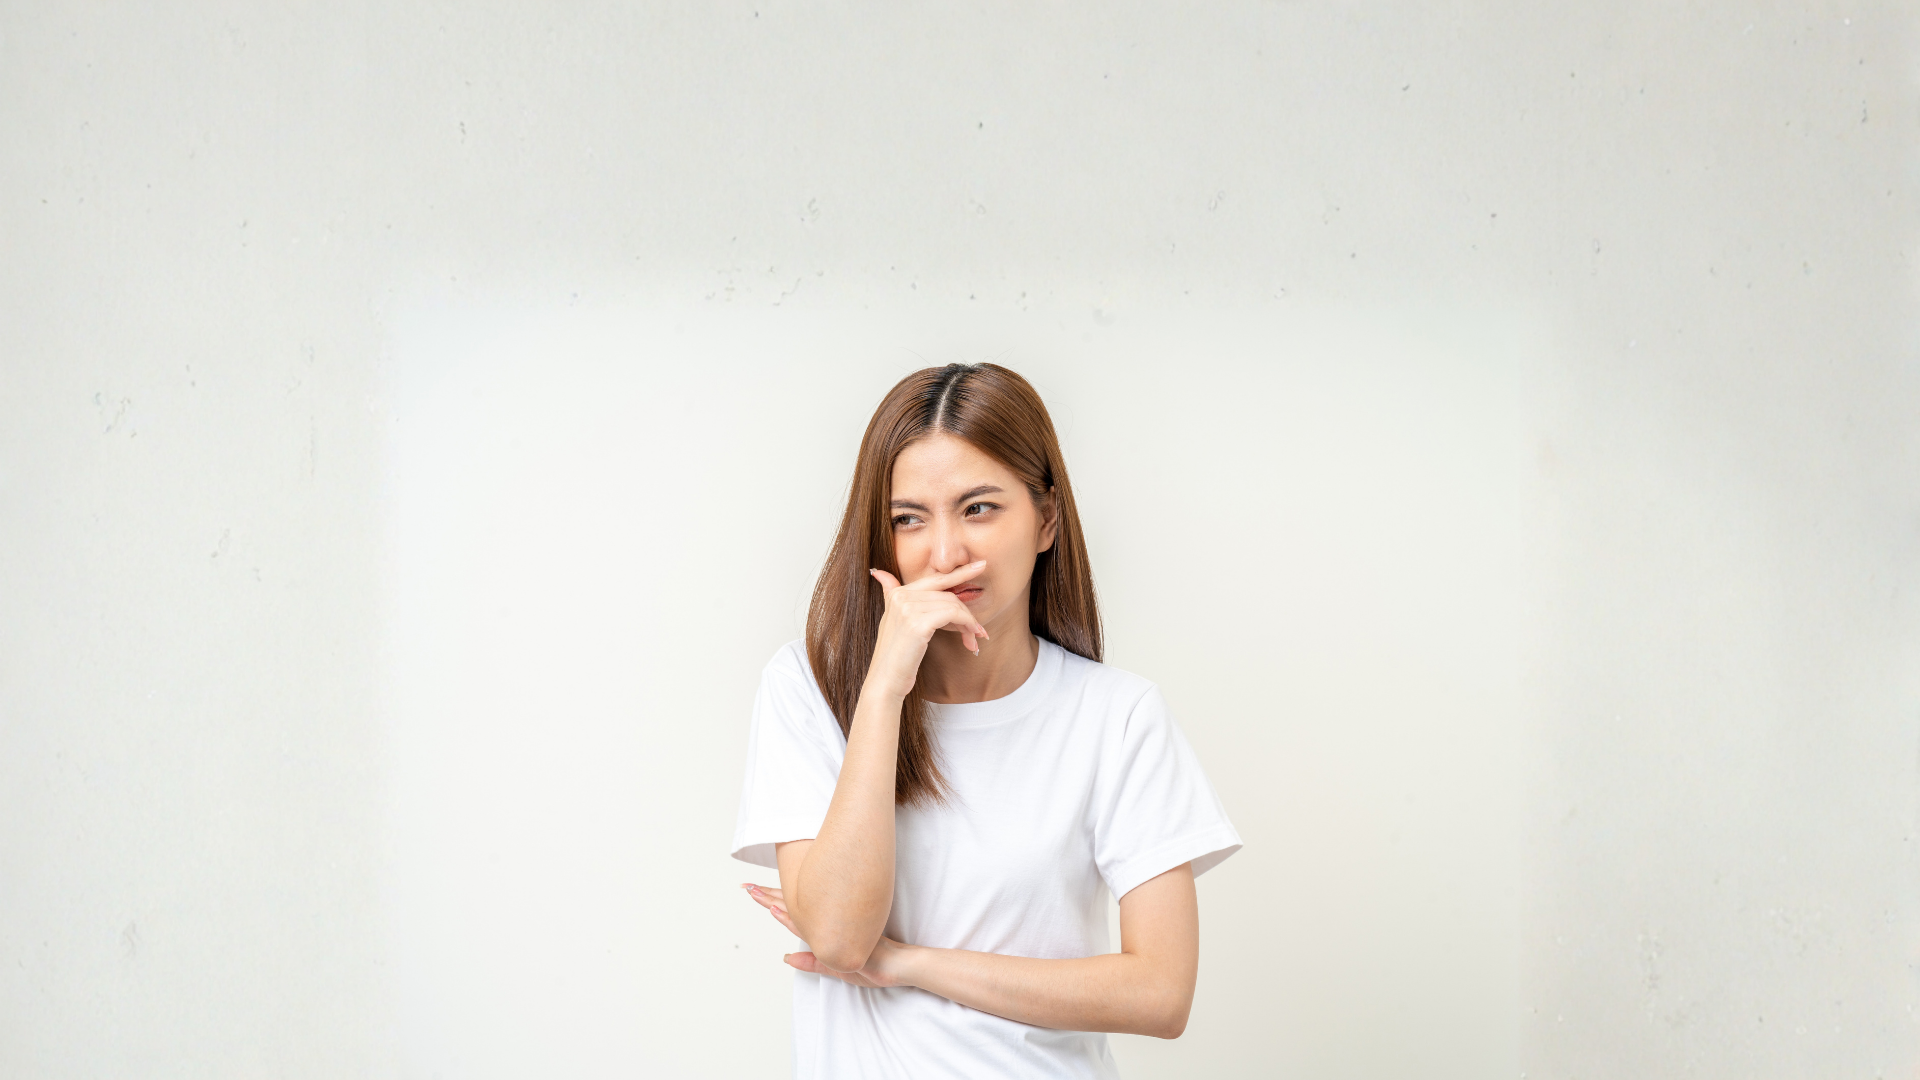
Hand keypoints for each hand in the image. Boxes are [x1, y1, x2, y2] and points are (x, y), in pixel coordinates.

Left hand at [742, 882, 912, 988]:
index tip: (756, 890)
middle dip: (767, 896)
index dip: (774, 900)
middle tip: (746, 886)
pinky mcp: (840, 930)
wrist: (902, 962)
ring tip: (752, 892)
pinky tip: (776, 909)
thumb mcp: (839, 968)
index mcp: (826, 928)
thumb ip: (813, 962)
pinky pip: (810, 923)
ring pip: (797, 909)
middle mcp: (827, 922)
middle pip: (791, 905)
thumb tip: (786, 957)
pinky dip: (790, 916)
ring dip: (772, 901)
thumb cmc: (878, 964)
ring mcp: (834, 924)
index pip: (794, 911)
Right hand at [866, 561, 990, 697]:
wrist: (886, 681)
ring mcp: (908, 608)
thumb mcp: (891, 620)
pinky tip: (970, 640)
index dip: (960, 573)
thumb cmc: (895, 655)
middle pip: (948, 594)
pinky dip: (967, 626)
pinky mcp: (918, 623)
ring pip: (954, 605)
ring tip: (974, 640)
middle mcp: (901, 596)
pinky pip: (954, 615)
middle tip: (979, 631)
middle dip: (967, 613)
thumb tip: (877, 571)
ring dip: (970, 624)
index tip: (981, 566)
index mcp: (897, 593)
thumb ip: (889, 593)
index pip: (936, 579)